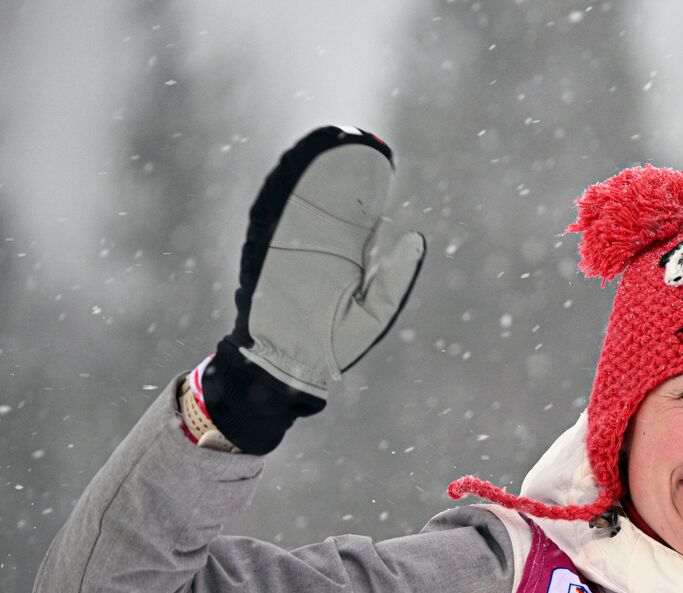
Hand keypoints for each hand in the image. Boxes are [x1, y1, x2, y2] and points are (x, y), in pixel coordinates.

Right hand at [199, 126, 425, 453]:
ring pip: (304, 194)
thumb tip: (417, 238)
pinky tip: (298, 159)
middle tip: (362, 138)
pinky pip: (274, 209)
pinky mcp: (265, 247)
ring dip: (317, 166)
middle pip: (333, 196)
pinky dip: (285, 183)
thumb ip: (396, 277)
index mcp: (346, 258)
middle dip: (346, 166)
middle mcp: (319, 245)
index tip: (383, 157)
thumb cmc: (334, 344)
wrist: (291, 365)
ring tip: (335, 137)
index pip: (360, 212)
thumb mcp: (376, 311)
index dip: (370, 186)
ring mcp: (290, 242)